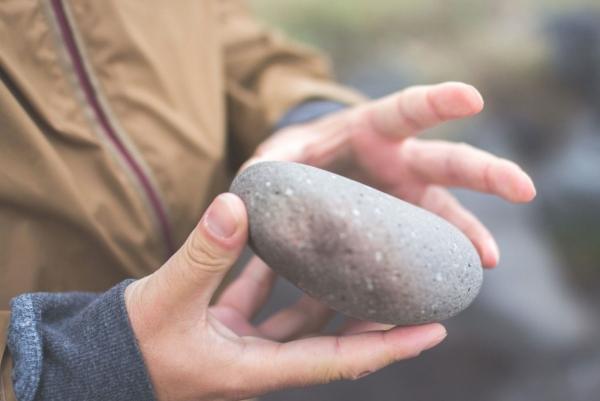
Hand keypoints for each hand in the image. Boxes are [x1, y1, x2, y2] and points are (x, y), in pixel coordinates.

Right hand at [125, 193, 446, 400]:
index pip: (340, 359)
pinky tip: (283, 242)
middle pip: (331, 337)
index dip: (390, 346)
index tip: (435, 329)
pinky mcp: (225, 328)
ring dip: (325, 288)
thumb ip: (202, 254)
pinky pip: (263, 299)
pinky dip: (275, 274)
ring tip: (353, 254)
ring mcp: (244, 346)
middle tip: (404, 281)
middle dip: (369, 313)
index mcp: (257, 369)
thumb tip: (236, 205)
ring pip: (299, 316)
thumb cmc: (129, 348)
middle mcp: (260, 361)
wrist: (92, 367)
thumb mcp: (165, 300)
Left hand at [251, 82, 536, 267]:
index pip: (408, 109)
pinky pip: (426, 247)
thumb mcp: (279, 155)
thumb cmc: (298, 157)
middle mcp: (399, 162)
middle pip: (448, 162)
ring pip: (447, 212)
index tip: (472, 97)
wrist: (308, 176)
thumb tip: (247, 188)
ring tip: (487, 261)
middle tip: (524, 188)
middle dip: (485, 172)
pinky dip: (437, 264)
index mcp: (371, 130)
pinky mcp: (401, 227)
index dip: (439, 103)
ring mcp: (406, 197)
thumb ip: (268, 166)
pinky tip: (447, 287)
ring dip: (470, 234)